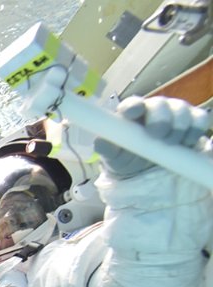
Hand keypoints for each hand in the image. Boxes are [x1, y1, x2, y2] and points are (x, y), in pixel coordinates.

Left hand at [95, 96, 210, 177]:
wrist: (147, 170)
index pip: (132, 104)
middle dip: (160, 119)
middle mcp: (153, 109)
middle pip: (159, 104)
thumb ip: (106, 148)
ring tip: (171, 143)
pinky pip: (199, 118)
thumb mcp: (113, 157)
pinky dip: (195, 129)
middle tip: (158, 136)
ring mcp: (174, 113)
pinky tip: (188, 142)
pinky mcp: (192, 120)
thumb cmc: (127, 157)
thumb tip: (100, 142)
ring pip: (181, 109)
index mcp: (131, 115)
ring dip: (178, 127)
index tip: (135, 112)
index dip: (134, 106)